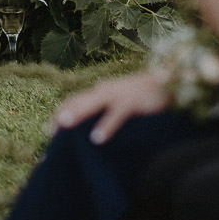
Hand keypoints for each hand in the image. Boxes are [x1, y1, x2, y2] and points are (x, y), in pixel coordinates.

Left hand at [49, 69, 169, 143]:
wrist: (169, 81)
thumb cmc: (143, 95)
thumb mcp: (121, 101)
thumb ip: (107, 107)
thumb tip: (93, 115)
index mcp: (101, 91)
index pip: (74, 100)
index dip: (60, 113)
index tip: (49, 132)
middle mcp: (105, 90)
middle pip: (78, 100)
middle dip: (62, 114)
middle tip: (49, 133)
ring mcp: (118, 94)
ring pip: (93, 103)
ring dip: (77, 113)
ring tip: (63, 126)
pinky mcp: (133, 101)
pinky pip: (117, 114)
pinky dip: (106, 125)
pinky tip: (97, 138)